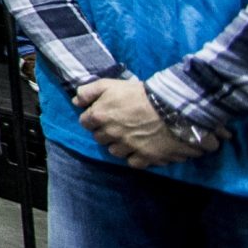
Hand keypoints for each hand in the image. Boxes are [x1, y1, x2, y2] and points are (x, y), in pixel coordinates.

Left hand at [76, 76, 216, 167]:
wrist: (172, 108)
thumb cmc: (140, 93)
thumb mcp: (110, 84)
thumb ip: (88, 91)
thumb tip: (75, 101)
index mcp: (99, 116)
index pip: (85, 122)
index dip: (93, 118)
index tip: (103, 116)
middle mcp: (110, 134)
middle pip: (100, 138)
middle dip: (106, 132)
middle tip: (119, 126)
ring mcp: (127, 147)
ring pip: (115, 152)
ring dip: (120, 146)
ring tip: (131, 137)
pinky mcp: (145, 157)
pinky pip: (133, 163)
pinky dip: (136, 157)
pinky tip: (142, 148)